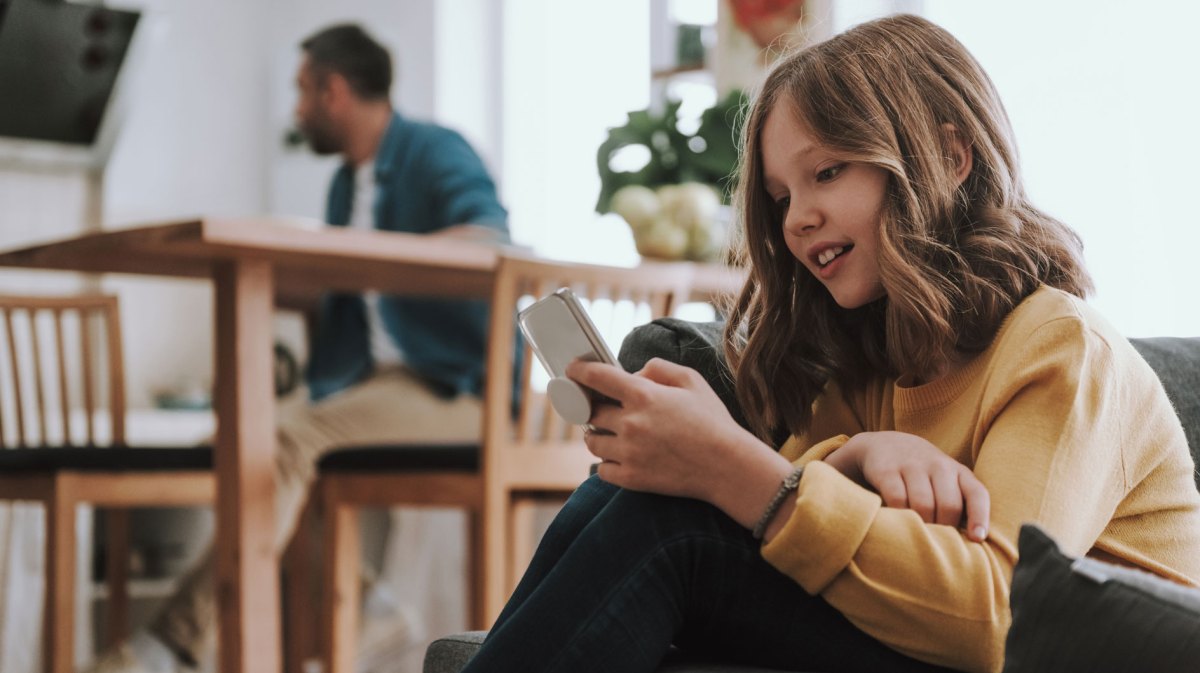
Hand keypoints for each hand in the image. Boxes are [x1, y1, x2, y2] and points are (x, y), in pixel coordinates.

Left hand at [566, 357, 782, 509]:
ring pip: (592, 441)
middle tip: (604, 408)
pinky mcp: (631, 479)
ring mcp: (629, 453)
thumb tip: (632, 374)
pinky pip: (602, 469)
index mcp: (643, 395)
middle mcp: (631, 423)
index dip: (579, 372)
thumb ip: (658, 368)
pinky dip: (607, 462)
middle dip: (594, 408)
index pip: (596, 378)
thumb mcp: (691, 380)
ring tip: (614, 433)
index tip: (572, 371)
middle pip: (590, 412)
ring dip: (598, 435)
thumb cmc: (712, 421)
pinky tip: (623, 457)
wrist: (727, 467)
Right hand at [824, 431, 990, 541]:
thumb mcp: (945, 481)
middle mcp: (938, 465)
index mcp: (958, 471)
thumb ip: (958, 503)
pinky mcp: (887, 470)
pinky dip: (900, 515)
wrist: (886, 444)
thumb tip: (971, 540)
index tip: (977, 538)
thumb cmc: (924, 473)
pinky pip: (897, 499)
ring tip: (919, 534)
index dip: (979, 516)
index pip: (977, 493)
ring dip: (922, 525)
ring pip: (923, 504)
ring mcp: (912, 465)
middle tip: (937, 541)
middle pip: (949, 504)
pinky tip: (899, 521)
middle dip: (945, 528)